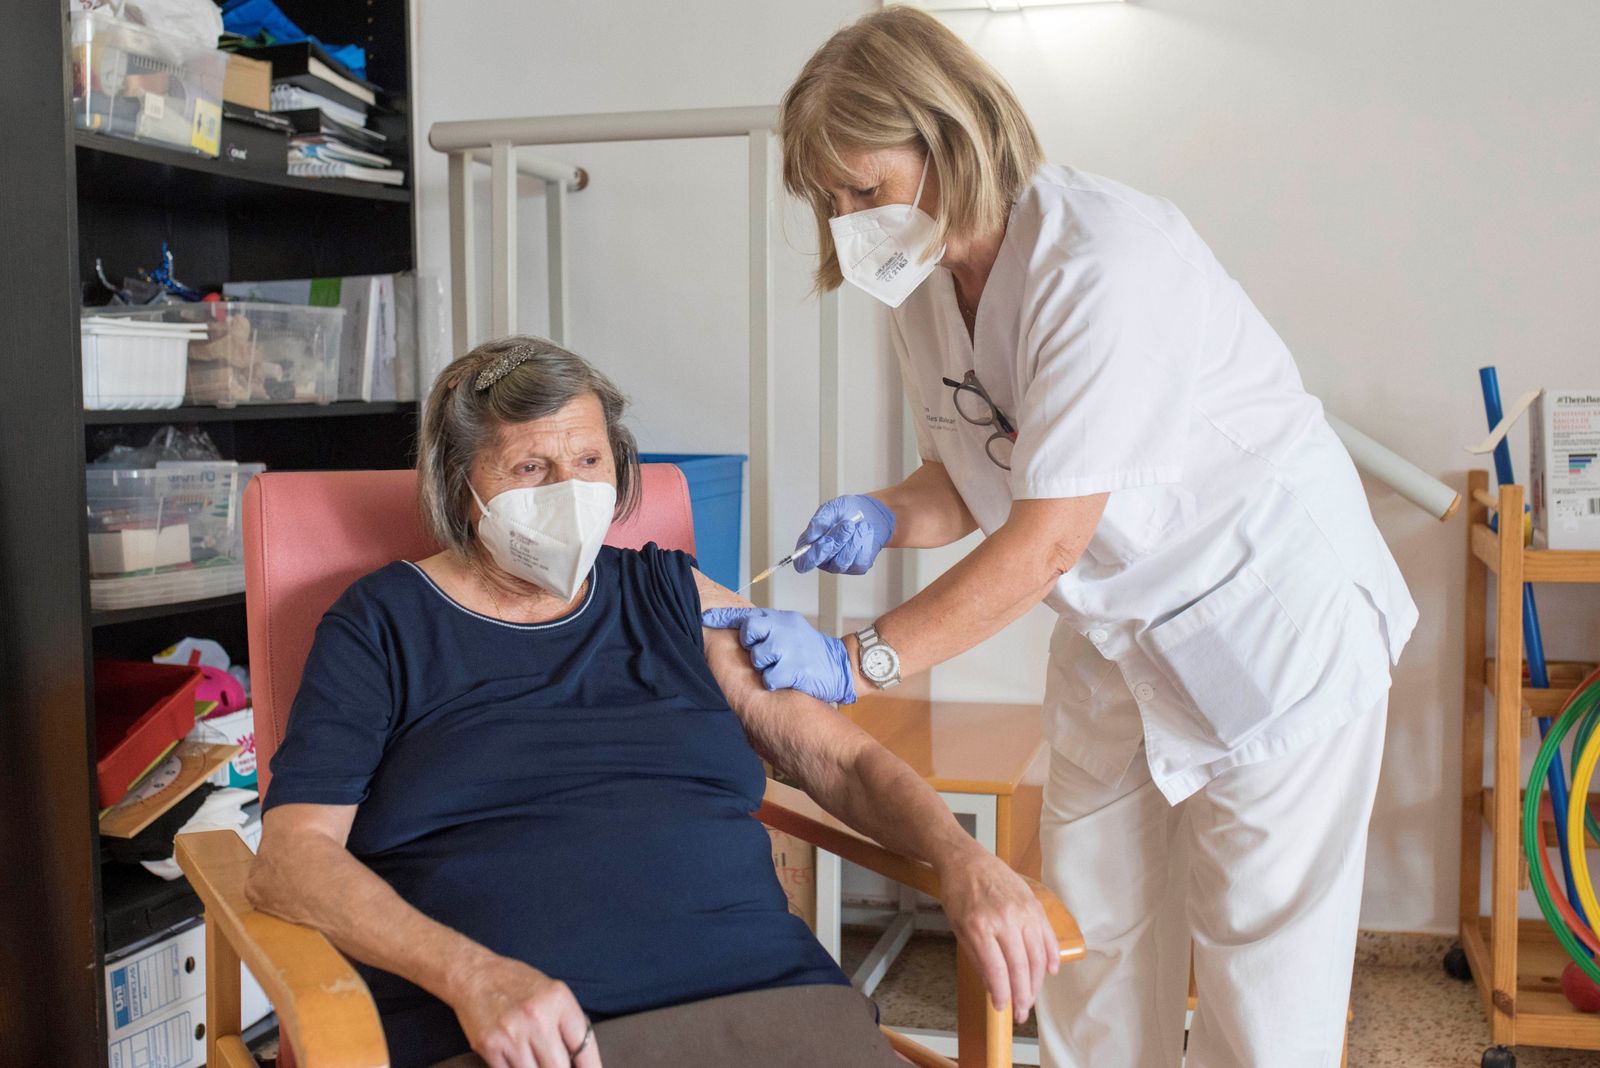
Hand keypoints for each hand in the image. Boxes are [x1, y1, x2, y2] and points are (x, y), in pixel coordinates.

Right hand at [449, 950, 600, 1067]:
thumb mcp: (551, 992)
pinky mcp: (490, 1046)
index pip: (584, 1045)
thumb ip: (566, 1022)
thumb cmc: (516, 983)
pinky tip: (519, 1062)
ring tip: (537, 1061)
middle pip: (559, 1067)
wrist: (474, 975)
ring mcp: (512, 1034)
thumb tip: (580, 1061)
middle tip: (557, 1066)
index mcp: (558, 1000)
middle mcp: (537, 1017)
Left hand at [701, 607, 856, 704]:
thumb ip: (768, 629)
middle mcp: (785, 628)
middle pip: (749, 632)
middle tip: (766, 655)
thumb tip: (738, 630)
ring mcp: (791, 647)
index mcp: (782, 618)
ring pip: (758, 658)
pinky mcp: (795, 668)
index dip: (722, 617)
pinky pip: (769, 678)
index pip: (747, 614)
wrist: (842, 666)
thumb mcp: (791, 632)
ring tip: (781, 668)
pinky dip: (774, 683)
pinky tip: (787, 681)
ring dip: (765, 668)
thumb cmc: (810, 652)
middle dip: (752, 646)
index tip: (705, 619)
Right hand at [793, 495, 895, 574]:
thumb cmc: (847, 511)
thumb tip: (811, 534)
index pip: (803, 563)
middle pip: (825, 560)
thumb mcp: (831, 508)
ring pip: (843, 562)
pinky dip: (864, 543)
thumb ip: (820, 520)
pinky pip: (859, 561)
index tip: (826, 542)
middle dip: (838, 540)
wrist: (870, 513)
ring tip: (859, 525)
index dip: (812, 557)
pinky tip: (864, 532)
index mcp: (810, 546)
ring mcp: (840, 565)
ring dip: (853, 541)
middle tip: (848, 524)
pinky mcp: (857, 567)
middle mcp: (823, 559)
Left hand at [937, 846, 1060, 1024]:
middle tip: (1021, 1012)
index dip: (1002, 994)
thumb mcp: (959, 928)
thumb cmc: (959, 894)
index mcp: (979, 926)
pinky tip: (1050, 972)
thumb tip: (994, 988)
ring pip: (1037, 956)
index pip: (997, 971)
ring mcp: (1023, 911)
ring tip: (1032, 997)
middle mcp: (1004, 919)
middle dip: (1022, 995)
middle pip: (1020, 967)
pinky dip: (1051, 956)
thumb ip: (978, 958)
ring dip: (1037, 981)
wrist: (967, 860)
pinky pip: (1048, 936)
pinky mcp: (1034, 904)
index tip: (1002, 1008)